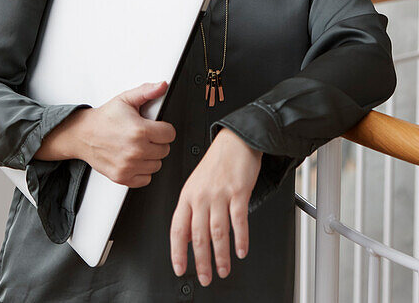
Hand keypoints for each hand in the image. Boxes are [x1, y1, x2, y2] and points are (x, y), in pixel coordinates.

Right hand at [35, 81, 175, 187]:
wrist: (82, 134)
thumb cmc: (104, 118)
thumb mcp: (126, 99)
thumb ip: (147, 91)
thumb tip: (162, 85)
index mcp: (139, 131)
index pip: (170, 134)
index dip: (164, 129)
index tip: (156, 127)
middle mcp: (135, 150)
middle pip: (165, 150)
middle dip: (158, 142)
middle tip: (145, 136)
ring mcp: (128, 166)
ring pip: (157, 165)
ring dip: (151, 157)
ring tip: (138, 147)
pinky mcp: (122, 177)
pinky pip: (145, 179)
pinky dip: (142, 171)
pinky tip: (134, 159)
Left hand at [170, 128, 262, 285]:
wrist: (236, 140)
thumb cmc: (217, 162)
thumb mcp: (196, 185)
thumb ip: (191, 211)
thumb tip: (188, 238)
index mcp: (187, 196)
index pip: (178, 229)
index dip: (178, 252)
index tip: (180, 269)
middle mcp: (201, 196)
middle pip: (198, 236)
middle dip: (201, 262)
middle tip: (205, 278)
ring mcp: (220, 194)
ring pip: (218, 232)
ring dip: (221, 255)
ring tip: (224, 269)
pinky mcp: (238, 191)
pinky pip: (238, 220)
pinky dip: (241, 238)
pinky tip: (241, 250)